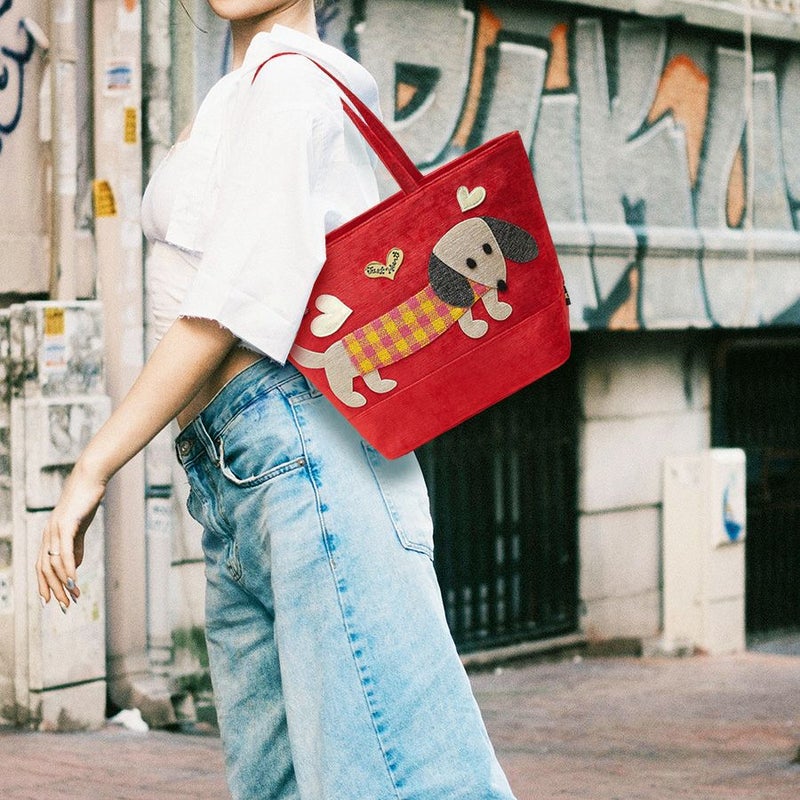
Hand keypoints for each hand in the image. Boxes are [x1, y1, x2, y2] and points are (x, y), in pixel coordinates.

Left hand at [36, 460, 105, 611]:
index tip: (52, 601)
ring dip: (64, 584)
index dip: (45, 584)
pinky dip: (68, 570)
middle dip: (54, 590)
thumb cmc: (85, 500)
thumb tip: (74, 565)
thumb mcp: (79, 526)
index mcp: (49, 535)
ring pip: (54, 564)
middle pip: (45, 569)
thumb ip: (76, 545)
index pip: (42, 565)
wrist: (90, 478)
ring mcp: (54, 530)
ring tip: (74, 597)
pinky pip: (65, 553)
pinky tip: (74, 581)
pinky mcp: (66, 525)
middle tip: (65, 606)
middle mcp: (47, 534)